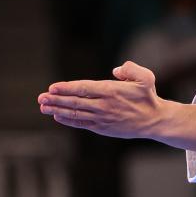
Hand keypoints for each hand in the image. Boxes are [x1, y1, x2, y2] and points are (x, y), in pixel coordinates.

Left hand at [37, 61, 195, 150]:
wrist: (154, 121)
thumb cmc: (148, 97)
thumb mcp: (146, 78)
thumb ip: (131, 69)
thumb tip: (116, 70)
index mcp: (112, 91)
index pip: (84, 89)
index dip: (67, 88)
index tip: (52, 87)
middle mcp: (104, 105)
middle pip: (75, 102)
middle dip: (56, 99)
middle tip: (40, 98)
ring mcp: (102, 118)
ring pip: (75, 113)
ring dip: (57, 110)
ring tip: (43, 106)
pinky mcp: (102, 128)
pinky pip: (81, 123)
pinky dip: (68, 120)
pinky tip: (57, 116)